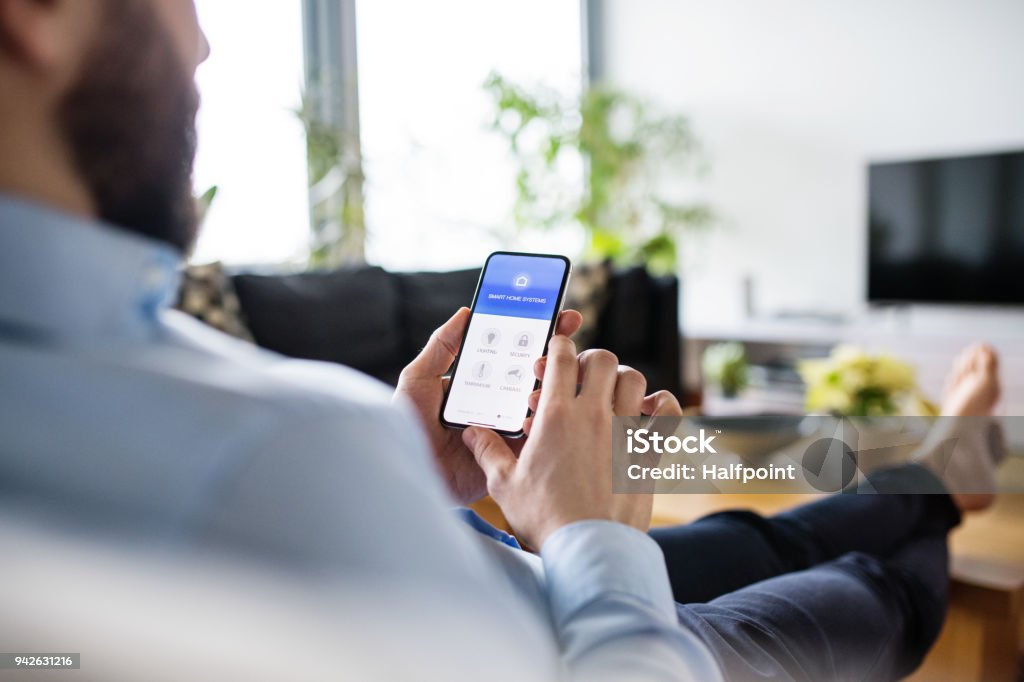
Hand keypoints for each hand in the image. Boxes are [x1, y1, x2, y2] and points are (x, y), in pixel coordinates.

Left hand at [394, 307, 582, 504]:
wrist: (409, 471)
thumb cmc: (407, 426)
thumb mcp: (418, 380)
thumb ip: (441, 346)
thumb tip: (466, 313)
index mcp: (481, 383)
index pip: (514, 354)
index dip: (538, 334)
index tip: (558, 315)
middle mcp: (499, 403)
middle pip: (535, 375)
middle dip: (557, 352)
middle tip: (566, 333)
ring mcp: (509, 428)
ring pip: (542, 402)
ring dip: (552, 382)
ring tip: (544, 369)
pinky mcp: (513, 455)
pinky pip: (538, 436)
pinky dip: (545, 419)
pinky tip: (538, 404)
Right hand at [461, 335, 682, 548]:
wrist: (588, 550)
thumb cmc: (545, 518)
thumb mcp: (505, 484)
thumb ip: (488, 451)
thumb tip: (470, 432)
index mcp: (557, 416)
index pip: (563, 357)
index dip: (558, 347)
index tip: (554, 354)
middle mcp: (595, 416)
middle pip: (603, 360)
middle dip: (590, 361)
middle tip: (580, 378)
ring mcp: (626, 432)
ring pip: (635, 379)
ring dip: (622, 379)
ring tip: (609, 393)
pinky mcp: (648, 452)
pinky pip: (668, 414)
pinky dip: (663, 404)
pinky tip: (649, 410)